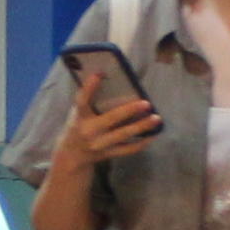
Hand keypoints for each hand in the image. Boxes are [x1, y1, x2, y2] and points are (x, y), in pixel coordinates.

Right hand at [41, 84, 157, 183]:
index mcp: (79, 117)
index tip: (99, 74)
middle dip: (129, 111)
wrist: (72, 155)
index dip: (89, 87)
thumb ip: (90, 99)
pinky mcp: (108, 153)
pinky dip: (141, 143)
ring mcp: (99, 144)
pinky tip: (153, 135)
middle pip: (111, 119)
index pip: (82, 100)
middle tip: (146, 103)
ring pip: (123, 135)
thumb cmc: (78, 126)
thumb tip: (109, 75)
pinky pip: (128, 149)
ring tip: (156, 118)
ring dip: (141, 126)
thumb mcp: (78, 113)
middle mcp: (89, 131)